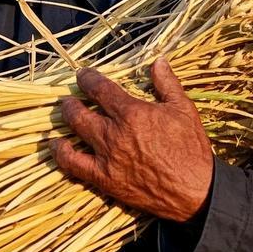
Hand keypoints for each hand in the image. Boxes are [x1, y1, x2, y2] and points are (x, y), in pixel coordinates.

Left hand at [53, 57, 213, 222]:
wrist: (194, 191)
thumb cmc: (191, 148)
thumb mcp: (184, 109)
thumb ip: (167, 83)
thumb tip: (158, 60)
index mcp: (132, 112)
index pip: (99, 89)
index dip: (87, 79)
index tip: (82, 75)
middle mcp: (114, 133)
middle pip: (79, 111)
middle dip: (71, 101)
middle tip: (69, 97)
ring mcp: (106, 157)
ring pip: (73, 133)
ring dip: (65, 121)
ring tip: (64, 115)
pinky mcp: (103, 179)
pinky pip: (72, 165)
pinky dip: (61, 153)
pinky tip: (57, 146)